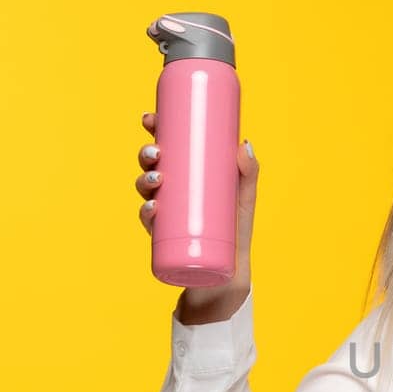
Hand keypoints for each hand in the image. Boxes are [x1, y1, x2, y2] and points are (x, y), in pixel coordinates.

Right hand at [134, 109, 258, 298]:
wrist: (229, 273)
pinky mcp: (163, 236)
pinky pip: (148, 221)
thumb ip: (248, 172)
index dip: (154, 130)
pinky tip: (152, 207)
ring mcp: (165, 213)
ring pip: (145, 190)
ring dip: (144, 180)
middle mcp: (172, 191)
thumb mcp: (245, 198)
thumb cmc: (236, 231)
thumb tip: (244, 143)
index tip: (150, 118)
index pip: (166, 147)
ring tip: (157, 178)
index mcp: (187, 175)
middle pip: (151, 166)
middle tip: (156, 152)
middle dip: (146, 154)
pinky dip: (147, 212)